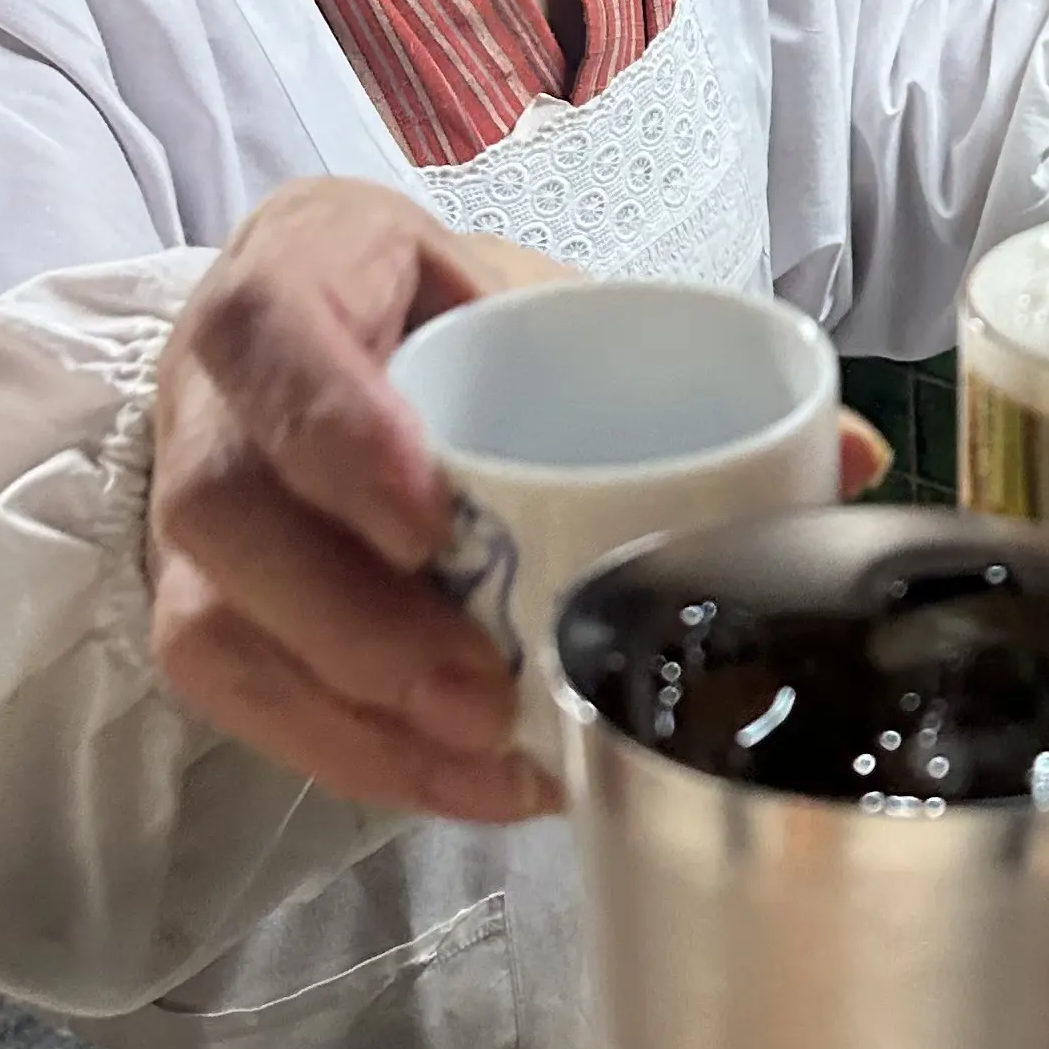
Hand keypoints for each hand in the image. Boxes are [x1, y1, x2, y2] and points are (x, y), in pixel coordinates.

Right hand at [151, 192, 891, 821]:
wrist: (339, 337)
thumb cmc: (454, 319)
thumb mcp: (557, 301)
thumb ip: (689, 365)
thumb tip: (860, 454)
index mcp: (306, 266)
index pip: (272, 329)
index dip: (333, 428)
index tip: (429, 513)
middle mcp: (216, 387)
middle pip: (221, 506)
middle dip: (353, 617)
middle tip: (481, 685)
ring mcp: (188, 499)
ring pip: (210, 621)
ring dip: (353, 708)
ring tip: (484, 752)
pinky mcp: (201, 601)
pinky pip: (238, 699)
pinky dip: (353, 754)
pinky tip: (461, 782)